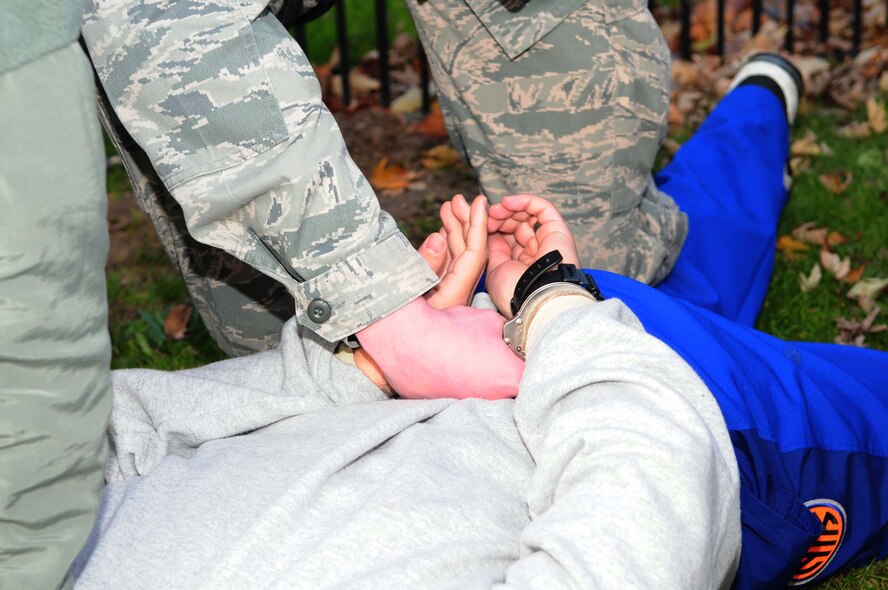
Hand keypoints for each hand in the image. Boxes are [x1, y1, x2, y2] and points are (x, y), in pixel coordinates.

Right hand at [356, 194, 522, 399]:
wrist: (382, 359)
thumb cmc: (392, 329)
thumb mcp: (406, 295)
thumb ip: (424, 267)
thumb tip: (439, 238)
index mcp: (454, 296)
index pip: (474, 255)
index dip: (478, 226)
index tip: (479, 202)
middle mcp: (454, 294)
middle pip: (469, 251)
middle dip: (466, 222)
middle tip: (462, 197)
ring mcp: (445, 293)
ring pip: (457, 255)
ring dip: (455, 229)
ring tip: (450, 204)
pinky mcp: (435, 294)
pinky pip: (446, 263)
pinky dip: (444, 243)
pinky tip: (441, 226)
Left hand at [486, 194, 579, 317]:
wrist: (535, 297)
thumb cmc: (513, 291)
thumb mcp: (495, 269)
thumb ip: (494, 249)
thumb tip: (489, 231)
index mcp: (522, 266)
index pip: (507, 239)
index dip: (493, 229)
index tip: (477, 225)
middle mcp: (536, 253)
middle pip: (516, 226)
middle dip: (499, 218)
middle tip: (486, 216)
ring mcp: (548, 241)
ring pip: (528, 215)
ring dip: (509, 209)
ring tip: (495, 210)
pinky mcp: (559, 230)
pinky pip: (542, 208)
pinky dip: (525, 201)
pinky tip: (507, 202)